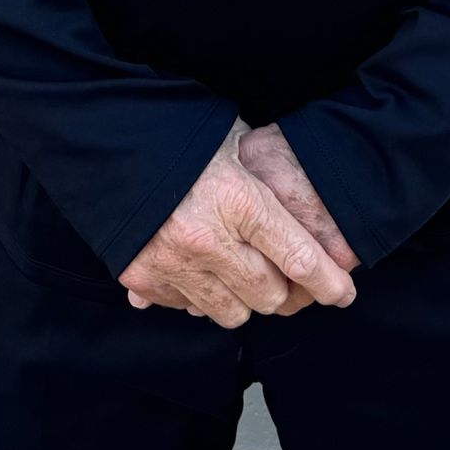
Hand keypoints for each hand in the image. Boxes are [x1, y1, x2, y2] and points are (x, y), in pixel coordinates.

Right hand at [119, 126, 357, 327]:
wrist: (104, 141)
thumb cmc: (177, 136)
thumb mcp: (230, 142)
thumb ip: (261, 176)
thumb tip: (292, 202)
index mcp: (238, 200)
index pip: (299, 258)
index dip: (329, 282)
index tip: (344, 292)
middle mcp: (208, 240)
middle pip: (269, 296)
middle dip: (281, 288)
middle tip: (277, 271)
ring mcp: (173, 264)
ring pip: (231, 313)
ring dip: (240, 296)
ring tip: (233, 269)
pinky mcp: (142, 279)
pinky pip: (186, 308)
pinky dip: (196, 295)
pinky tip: (194, 267)